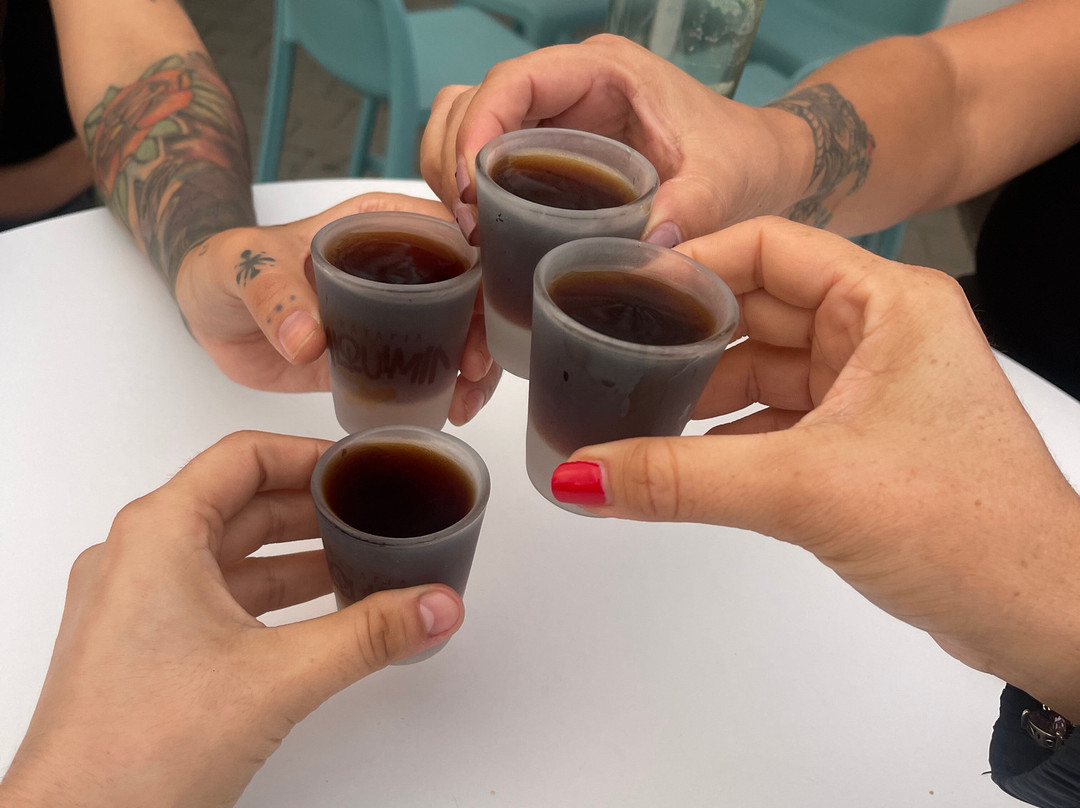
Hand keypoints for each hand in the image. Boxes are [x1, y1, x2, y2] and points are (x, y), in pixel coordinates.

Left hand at [0, 432, 464, 807]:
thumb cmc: (138, 749)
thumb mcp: (279, 677)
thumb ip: (370, 635)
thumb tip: (435, 606)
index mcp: (158, 535)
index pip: (242, 458)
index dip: (307, 455)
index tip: (356, 466)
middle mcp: (137, 557)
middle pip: (238, 502)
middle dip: (310, 508)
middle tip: (368, 511)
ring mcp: (134, 603)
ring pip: (228, 553)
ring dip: (292, 554)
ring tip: (356, 558)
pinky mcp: (141, 644)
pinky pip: (214, 595)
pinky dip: (267, 594)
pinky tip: (314, 613)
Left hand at [175, 192, 500, 424]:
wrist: (212, 313)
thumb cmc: (230, 266)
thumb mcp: (246, 266)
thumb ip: (274, 294)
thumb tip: (307, 341)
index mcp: (382, 223)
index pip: (452, 238)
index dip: (478, 274)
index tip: (474, 316)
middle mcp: (401, 265)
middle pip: (469, 291)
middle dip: (485, 331)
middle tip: (475, 372)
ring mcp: (398, 312)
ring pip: (458, 334)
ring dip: (475, 368)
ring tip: (467, 401)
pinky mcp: (384, 354)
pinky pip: (428, 370)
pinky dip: (448, 390)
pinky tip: (450, 410)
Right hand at [419, 35, 810, 247]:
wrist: (758, 166)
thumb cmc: (741, 157)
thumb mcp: (723, 183)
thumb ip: (690, 210)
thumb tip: (643, 249)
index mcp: (603, 72)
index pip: (514, 81)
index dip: (478, 128)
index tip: (472, 190)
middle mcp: (567, 87)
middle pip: (471, 103)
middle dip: (455, 163)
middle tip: (470, 228)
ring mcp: (553, 118)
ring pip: (465, 127)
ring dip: (454, 177)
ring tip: (472, 234)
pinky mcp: (549, 151)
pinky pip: (487, 160)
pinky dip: (472, 193)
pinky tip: (485, 236)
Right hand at [548, 217, 1079, 718]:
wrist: (1040, 617)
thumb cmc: (965, 526)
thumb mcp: (804, 488)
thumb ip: (681, 479)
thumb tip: (578, 476)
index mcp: (887, 302)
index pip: (769, 248)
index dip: (693, 264)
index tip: (621, 287)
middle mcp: (882, 333)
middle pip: (759, 310)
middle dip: (688, 335)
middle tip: (610, 352)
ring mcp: (873, 389)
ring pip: (765, 370)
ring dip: (704, 393)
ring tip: (633, 408)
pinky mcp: (863, 443)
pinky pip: (777, 421)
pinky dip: (729, 438)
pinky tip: (680, 459)